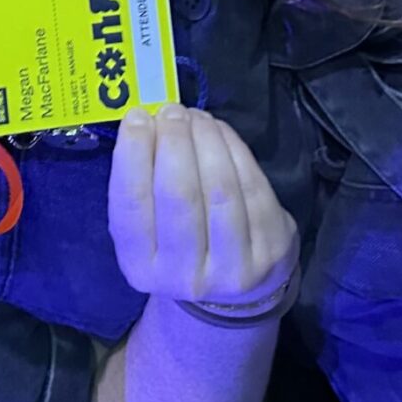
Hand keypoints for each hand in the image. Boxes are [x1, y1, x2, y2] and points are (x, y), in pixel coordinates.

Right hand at [109, 105, 298, 305]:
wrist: (236, 290)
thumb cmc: (178, 245)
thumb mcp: (147, 228)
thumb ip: (141, 185)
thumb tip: (145, 122)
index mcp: (141, 268)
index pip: (131, 206)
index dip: (133, 155)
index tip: (136, 117)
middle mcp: (186, 275)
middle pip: (179, 195)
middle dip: (174, 142)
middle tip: (170, 111)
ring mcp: (233, 267)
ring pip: (219, 188)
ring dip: (205, 140)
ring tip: (195, 116)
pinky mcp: (270, 249)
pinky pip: (252, 187)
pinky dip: (234, 150)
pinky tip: (220, 131)